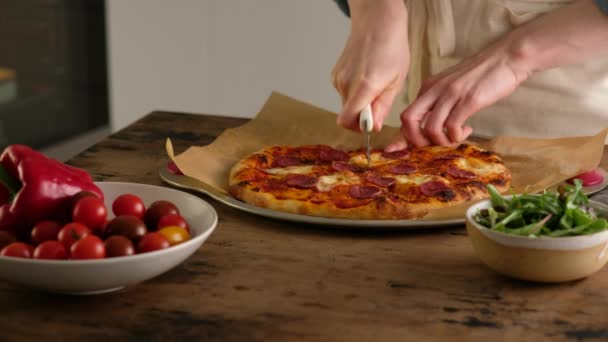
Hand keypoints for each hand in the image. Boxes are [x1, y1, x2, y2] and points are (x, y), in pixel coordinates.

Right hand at [332, 0, 408, 131]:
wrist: (376, 23)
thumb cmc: (392, 48)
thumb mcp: (396, 81)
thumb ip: (383, 107)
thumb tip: (374, 127)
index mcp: (364, 86)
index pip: (347, 120)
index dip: (359, 127)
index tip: (371, 123)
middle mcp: (346, 83)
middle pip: (347, 115)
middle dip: (362, 115)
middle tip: (378, 101)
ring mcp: (338, 78)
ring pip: (346, 104)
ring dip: (359, 102)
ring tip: (374, 84)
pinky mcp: (335, 74)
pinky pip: (344, 93)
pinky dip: (354, 92)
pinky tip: (366, 76)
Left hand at [386, 38, 530, 150]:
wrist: (507, 57)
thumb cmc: (481, 76)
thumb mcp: (452, 87)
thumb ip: (438, 103)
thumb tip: (427, 128)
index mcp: (429, 87)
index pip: (406, 115)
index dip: (401, 137)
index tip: (397, 150)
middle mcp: (435, 90)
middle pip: (408, 120)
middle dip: (415, 140)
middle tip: (434, 144)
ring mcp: (451, 94)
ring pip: (430, 127)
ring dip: (441, 141)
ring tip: (455, 138)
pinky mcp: (469, 100)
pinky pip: (452, 126)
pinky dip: (456, 136)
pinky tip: (466, 130)